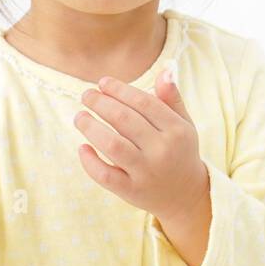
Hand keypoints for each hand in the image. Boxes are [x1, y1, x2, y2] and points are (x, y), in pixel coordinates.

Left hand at [74, 68, 206, 222]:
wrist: (185, 195)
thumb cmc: (180, 152)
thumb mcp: (184, 124)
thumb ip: (172, 99)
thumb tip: (164, 70)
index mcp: (176, 130)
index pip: (144, 103)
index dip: (120, 90)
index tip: (102, 82)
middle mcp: (162, 150)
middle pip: (125, 120)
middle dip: (101, 103)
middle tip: (86, 95)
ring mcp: (146, 172)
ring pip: (112, 145)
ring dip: (91, 127)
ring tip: (79, 116)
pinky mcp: (131, 191)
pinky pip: (105, 175)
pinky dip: (90, 161)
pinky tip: (82, 147)